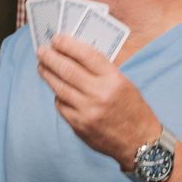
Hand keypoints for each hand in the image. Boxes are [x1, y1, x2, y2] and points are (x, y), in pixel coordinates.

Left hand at [36, 32, 161, 168]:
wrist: (140, 143)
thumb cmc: (132, 110)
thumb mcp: (124, 84)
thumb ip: (101, 71)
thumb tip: (74, 54)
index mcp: (114, 80)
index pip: (86, 55)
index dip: (68, 45)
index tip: (56, 39)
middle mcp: (100, 94)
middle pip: (67, 70)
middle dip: (50, 57)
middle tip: (41, 50)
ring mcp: (87, 111)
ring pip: (59, 87)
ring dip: (47, 74)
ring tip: (42, 66)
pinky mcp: (78, 125)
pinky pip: (61, 105)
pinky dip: (58, 95)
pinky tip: (57, 89)